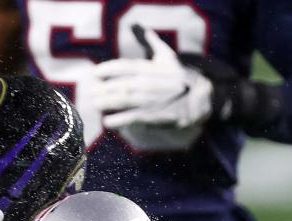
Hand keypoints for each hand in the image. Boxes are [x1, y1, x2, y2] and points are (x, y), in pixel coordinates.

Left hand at [91, 25, 212, 131]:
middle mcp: (147, 83)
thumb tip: (141, 27)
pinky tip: (107, 122)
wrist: (200, 97)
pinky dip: (119, 120)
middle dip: (102, 88)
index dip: (106, 69)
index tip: (95, 73)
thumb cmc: (181, 76)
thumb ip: (152, 42)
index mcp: (149, 68)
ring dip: (106, 102)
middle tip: (90, 91)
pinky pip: (132, 118)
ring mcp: (149, 100)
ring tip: (94, 104)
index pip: (123, 66)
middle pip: (119, 84)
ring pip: (123, 100)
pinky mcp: (153, 115)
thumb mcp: (168, 57)